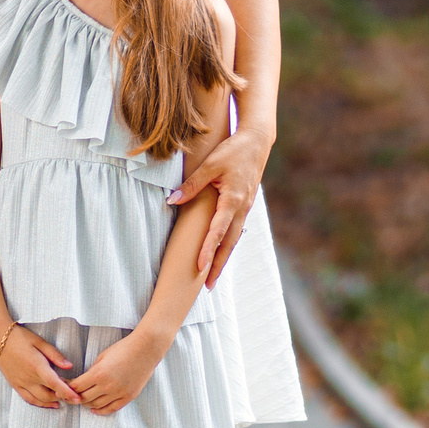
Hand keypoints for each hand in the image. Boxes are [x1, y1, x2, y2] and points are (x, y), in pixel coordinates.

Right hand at [0, 324, 80, 408]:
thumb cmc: (19, 337)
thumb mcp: (40, 342)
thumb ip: (55, 355)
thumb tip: (69, 366)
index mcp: (36, 366)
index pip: (55, 384)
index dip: (67, 392)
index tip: (77, 398)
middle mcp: (28, 378)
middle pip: (49, 395)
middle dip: (62, 397)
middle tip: (72, 394)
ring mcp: (20, 383)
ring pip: (39, 399)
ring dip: (52, 402)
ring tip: (63, 400)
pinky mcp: (14, 384)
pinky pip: (28, 399)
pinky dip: (39, 404)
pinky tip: (48, 403)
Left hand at [71, 329, 161, 414]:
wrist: (146, 349)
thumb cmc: (123, 349)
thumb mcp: (102, 356)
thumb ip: (92, 371)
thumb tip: (83, 382)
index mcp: (99, 374)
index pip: (77, 387)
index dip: (68, 388)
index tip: (64, 388)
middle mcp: (108, 386)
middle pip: (84, 398)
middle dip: (75, 397)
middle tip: (70, 396)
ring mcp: (119, 393)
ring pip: (96, 405)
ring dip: (86, 404)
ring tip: (82, 401)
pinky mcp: (128, 397)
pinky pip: (111, 409)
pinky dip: (101, 411)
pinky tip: (94, 410)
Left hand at [170, 120, 274, 287]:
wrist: (257, 142)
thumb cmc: (233, 151)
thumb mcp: (210, 165)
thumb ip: (191, 184)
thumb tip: (171, 200)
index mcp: (233, 200)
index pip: (217, 232)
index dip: (208, 250)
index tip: (199, 267)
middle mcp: (242, 209)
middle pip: (228, 244)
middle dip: (218, 266)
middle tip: (208, 286)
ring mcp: (245, 209)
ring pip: (233, 240)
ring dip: (223, 259)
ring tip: (212, 277)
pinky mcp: (245, 205)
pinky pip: (235, 230)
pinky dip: (228, 245)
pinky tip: (221, 253)